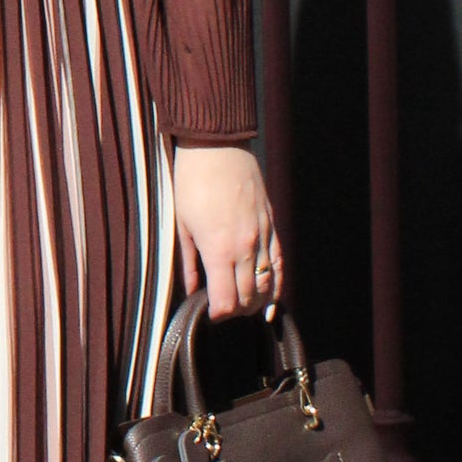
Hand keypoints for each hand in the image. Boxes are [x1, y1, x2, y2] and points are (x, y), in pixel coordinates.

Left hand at [172, 144, 282, 321]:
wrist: (217, 146)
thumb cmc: (193, 181)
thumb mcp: (182, 224)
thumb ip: (189, 262)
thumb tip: (191, 290)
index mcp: (219, 250)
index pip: (227, 301)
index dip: (219, 314)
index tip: (209, 313)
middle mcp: (246, 248)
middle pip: (248, 298)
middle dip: (236, 310)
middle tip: (222, 309)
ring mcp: (263, 236)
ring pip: (267, 284)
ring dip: (256, 301)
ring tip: (243, 306)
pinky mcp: (271, 224)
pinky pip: (279, 262)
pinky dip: (276, 283)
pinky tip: (271, 296)